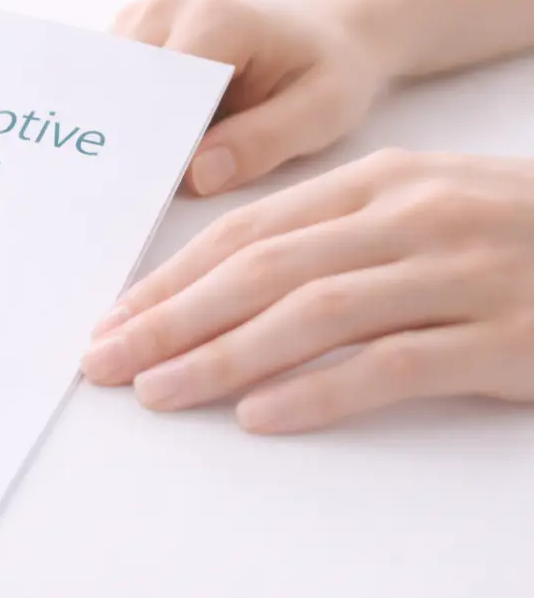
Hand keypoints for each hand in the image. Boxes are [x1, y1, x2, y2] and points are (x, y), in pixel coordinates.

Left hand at [79, 149, 533, 433]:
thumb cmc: (519, 235)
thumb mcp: (425, 208)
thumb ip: (336, 234)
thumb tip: (224, 284)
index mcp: (384, 181)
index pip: (250, 230)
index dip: (173, 276)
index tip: (113, 317)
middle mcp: (415, 216)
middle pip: (264, 268)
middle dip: (172, 316)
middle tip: (105, 360)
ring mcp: (464, 273)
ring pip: (314, 311)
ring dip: (223, 355)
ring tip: (159, 392)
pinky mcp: (509, 336)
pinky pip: (395, 365)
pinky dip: (320, 391)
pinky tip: (262, 416)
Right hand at [111, 0, 392, 194]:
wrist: (325, 30)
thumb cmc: (329, 70)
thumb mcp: (324, 111)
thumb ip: (262, 142)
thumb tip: (195, 177)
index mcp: (215, 19)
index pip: (159, 93)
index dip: (156, 145)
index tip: (158, 195)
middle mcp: (164, 9)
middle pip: (122, 90)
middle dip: (130, 143)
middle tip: (142, 196)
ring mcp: (140, 18)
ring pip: (105, 90)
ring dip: (121, 133)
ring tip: (142, 174)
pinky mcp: (128, 34)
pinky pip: (108, 86)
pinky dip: (121, 121)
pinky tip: (142, 149)